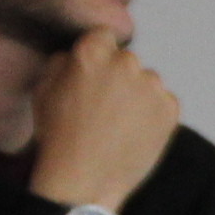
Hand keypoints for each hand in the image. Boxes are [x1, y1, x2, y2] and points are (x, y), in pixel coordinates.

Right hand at [28, 31, 179, 213]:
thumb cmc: (57, 135)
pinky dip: (152, 113)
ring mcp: (152, 86)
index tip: (93, 73)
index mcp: (93, 53)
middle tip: (104, 105)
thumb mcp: (43, 90)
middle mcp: (127, 63)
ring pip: (146, 81)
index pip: (103, 36)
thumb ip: (62, 62)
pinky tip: (134, 132)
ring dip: (136, 94)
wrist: (84, 179)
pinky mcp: (170, 108)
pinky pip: (162, 102)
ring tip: (119, 123)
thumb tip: (76, 55)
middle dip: (116, 76)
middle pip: (126, 60)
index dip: (97, 54)